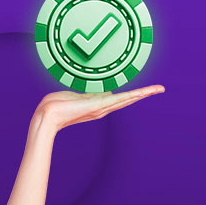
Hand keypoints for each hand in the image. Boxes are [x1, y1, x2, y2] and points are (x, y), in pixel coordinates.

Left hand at [36, 85, 164, 131]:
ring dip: (144, 94)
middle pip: (127, 99)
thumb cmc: (53, 105)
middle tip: (159, 89)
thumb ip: (83, 94)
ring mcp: (102, 108)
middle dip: (143, 94)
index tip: (141, 91)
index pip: (117, 99)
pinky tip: (146, 92)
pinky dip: (135, 94)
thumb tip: (91, 92)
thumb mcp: (71, 97)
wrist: (47, 115)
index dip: (129, 95)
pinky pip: (122, 99)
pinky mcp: (100, 106)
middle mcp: (102, 108)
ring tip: (158, 89)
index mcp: (95, 105)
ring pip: (128, 99)